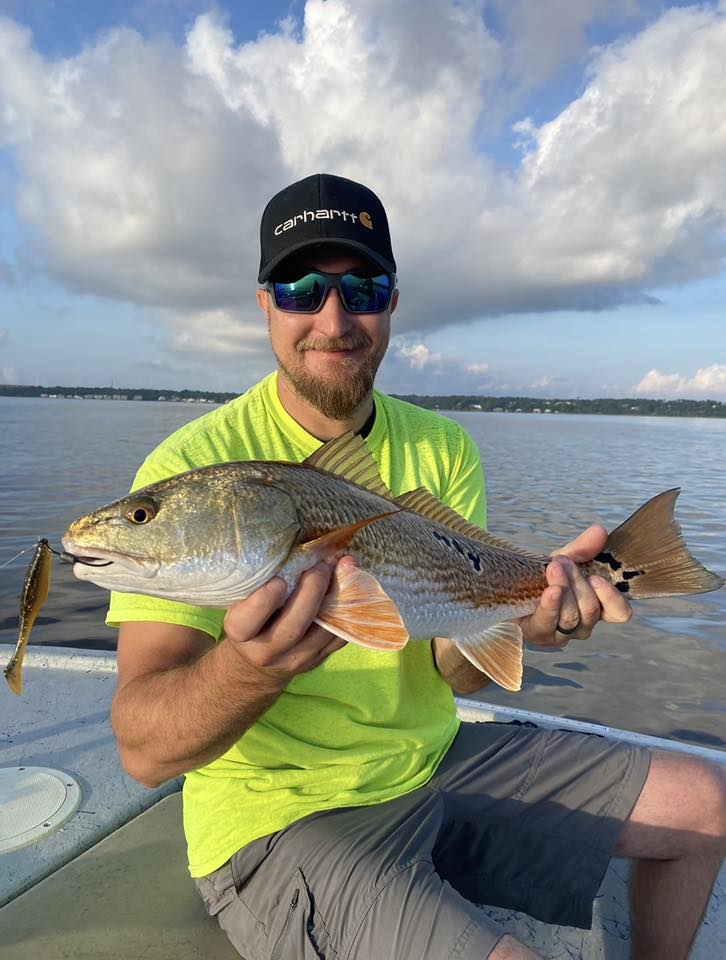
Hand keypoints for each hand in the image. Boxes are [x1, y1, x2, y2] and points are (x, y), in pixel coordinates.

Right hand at [223, 561, 346, 685]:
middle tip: (321, 565)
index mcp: (241, 633)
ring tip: (345, 566)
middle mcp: (267, 650)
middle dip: (311, 592)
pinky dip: (350, 608)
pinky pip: (340, 635)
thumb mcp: (242, 603)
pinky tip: (354, 582)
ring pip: (322, 632)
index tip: (278, 581)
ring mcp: (297, 658)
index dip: (262, 603)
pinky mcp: (320, 658)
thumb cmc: (250, 619)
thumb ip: (257, 584)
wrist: (259, 663)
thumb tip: (293, 548)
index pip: (246, 622)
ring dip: (338, 596)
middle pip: (292, 627)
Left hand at [517, 525, 631, 647]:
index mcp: (596, 608)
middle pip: (590, 610)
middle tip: (563, 562)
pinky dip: (552, 604)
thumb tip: (600, 531)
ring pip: (571, 617)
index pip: (619, 613)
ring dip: (564, 588)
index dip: (612, 598)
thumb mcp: (564, 561)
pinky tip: (551, 590)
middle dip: (577, 582)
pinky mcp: (539, 634)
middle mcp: (583, 625)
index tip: (596, 577)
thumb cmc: (543, 578)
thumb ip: (582, 549)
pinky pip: (548, 622)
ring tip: (554, 568)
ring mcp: (561, 634)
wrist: (509, 589)